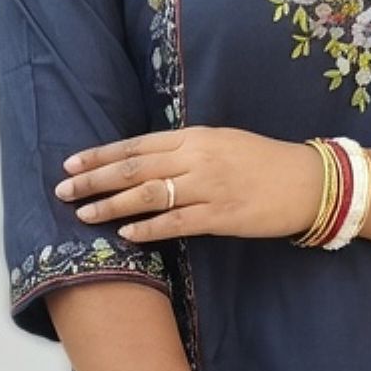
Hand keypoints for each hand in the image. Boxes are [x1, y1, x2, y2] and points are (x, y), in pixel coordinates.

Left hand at [53, 128, 325, 245]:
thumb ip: (185, 150)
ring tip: (84, 214)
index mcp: (194, 137)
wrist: (307, 181)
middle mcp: (197, 158)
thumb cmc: (263, 161)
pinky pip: (177, 222)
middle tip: (63, 191)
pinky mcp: (221, 215)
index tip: (71, 164)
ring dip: (112, 204)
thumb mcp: (222, 142)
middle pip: (134, 168)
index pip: (136, 145)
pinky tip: (126, 233)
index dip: (101, 155)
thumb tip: (147, 162)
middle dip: (94, 180)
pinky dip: (148, 227)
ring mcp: (208, 186)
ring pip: (149, 194)